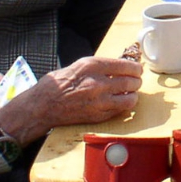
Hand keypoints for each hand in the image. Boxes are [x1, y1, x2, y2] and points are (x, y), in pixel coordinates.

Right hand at [0, 56, 142, 143]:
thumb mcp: (78, 66)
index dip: (135, 67)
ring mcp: (99, 102)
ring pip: (130, 99)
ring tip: (130, 92)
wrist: (43, 106)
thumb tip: (118, 67)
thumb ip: (99, 67)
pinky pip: (120, 111)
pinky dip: (123, 106)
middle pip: (131, 82)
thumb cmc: (57, 84)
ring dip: (133, 95)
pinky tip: (120, 102)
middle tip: (136, 80)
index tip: (137, 69)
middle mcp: (97, 83)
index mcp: (92, 67)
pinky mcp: (98, 116)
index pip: (125, 65)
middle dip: (136, 81)